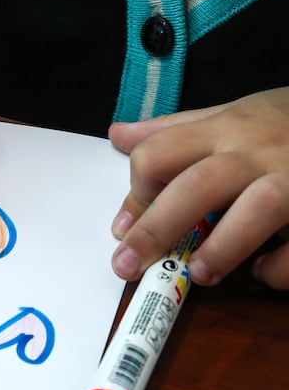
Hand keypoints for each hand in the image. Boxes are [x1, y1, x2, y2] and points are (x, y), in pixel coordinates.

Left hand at [108, 87, 288, 288]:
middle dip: (155, 229)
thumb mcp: (232, 114)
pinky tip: (263, 272)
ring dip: (222, 248)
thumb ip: (175, 130)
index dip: (135, 193)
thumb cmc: (287, 122)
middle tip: (126, 266)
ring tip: (199, 274)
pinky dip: (280, 268)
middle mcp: (256, 153)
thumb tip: (117, 135)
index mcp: (224, 130)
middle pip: (196, 187)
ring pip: (255, 212)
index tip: (124, 225)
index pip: (159, 154)